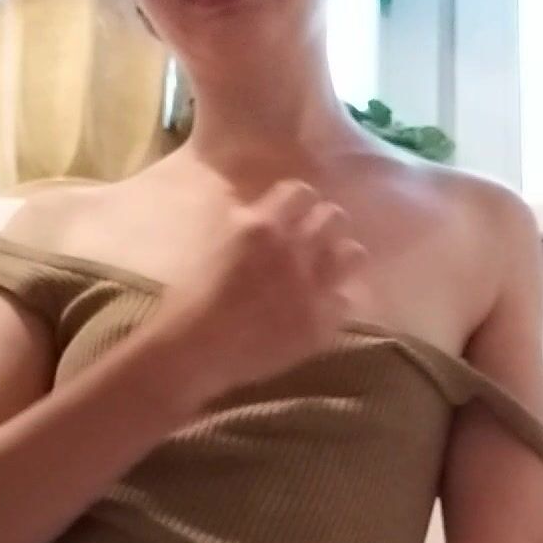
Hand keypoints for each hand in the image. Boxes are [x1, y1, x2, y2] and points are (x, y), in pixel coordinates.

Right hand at [144, 178, 371, 396]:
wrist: (194, 350)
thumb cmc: (190, 296)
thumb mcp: (211, 242)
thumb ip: (242, 222)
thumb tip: (260, 210)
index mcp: (262, 225)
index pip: (302, 192)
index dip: (300, 203)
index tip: (295, 213)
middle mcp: (293, 250)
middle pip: (334, 217)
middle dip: (325, 224)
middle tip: (314, 240)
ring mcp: (310, 288)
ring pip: (353, 254)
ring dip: (340, 257)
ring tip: (328, 269)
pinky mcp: (319, 324)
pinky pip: (346, 300)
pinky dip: (334, 301)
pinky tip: (320, 307)